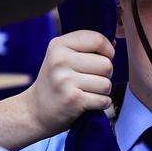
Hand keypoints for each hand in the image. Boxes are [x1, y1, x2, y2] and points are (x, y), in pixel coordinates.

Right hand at [0, 31, 114, 149]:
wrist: (35, 111)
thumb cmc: (56, 81)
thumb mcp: (63, 57)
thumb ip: (87, 46)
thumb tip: (116, 41)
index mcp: (59, 45)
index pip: (98, 40)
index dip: (108, 51)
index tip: (100, 59)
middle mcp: (60, 60)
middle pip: (106, 64)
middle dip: (105, 75)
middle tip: (89, 80)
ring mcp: (65, 81)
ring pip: (106, 84)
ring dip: (102, 91)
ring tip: (86, 91)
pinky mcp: (72, 100)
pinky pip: (104, 100)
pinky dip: (101, 104)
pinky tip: (87, 102)